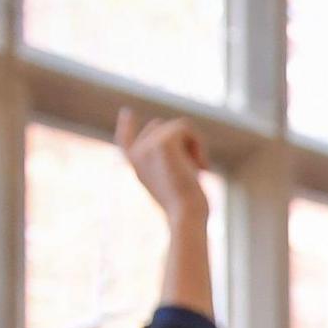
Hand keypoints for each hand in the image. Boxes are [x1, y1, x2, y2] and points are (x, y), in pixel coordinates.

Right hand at [115, 107, 209, 225]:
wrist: (185, 216)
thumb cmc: (187, 207)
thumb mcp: (176, 183)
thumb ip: (170, 164)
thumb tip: (182, 143)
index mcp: (137, 166)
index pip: (124, 140)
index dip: (126, 125)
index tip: (127, 112)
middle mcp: (137, 154)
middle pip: (160, 126)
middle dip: (183, 141)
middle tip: (196, 169)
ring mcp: (147, 146)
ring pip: (177, 126)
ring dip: (195, 145)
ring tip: (199, 169)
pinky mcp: (162, 142)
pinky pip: (186, 127)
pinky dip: (200, 144)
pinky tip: (202, 166)